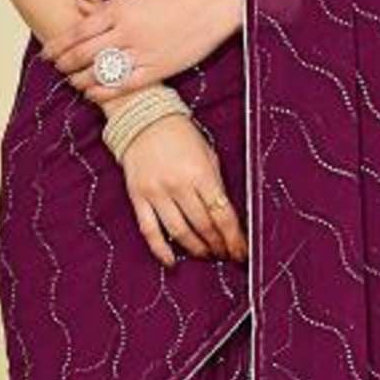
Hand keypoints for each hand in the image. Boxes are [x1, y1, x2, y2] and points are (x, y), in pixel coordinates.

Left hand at [39, 0, 240, 105]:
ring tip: (72, 82)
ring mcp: (143, 53)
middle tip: (57, 68)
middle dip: (66, 63)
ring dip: (81, 80)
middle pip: (85, 53)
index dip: (59, 45)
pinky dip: (104, 92)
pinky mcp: (158, 70)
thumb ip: (106, 5)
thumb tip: (78, 4)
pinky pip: (124, 86)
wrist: (212, 7)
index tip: (48, 53)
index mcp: (121, 9)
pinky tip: (92, 94)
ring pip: (101, 72)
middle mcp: (128, 32)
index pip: (79, 31)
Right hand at [118, 114, 246, 267]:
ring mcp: (156, 192)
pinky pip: (150, 230)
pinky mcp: (138, 197)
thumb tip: (226, 218)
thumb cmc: (181, 136)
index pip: (222, 214)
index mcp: (201, 173)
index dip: (234, 238)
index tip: (241, 251)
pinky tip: (172, 261)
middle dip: (218, 245)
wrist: (143, 118)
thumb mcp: (208, 155)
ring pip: (180, 232)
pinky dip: (161, 249)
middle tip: (226, 255)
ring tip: (207, 255)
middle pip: (203, 226)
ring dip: (197, 249)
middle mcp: (178, 185)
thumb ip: (216, 185)